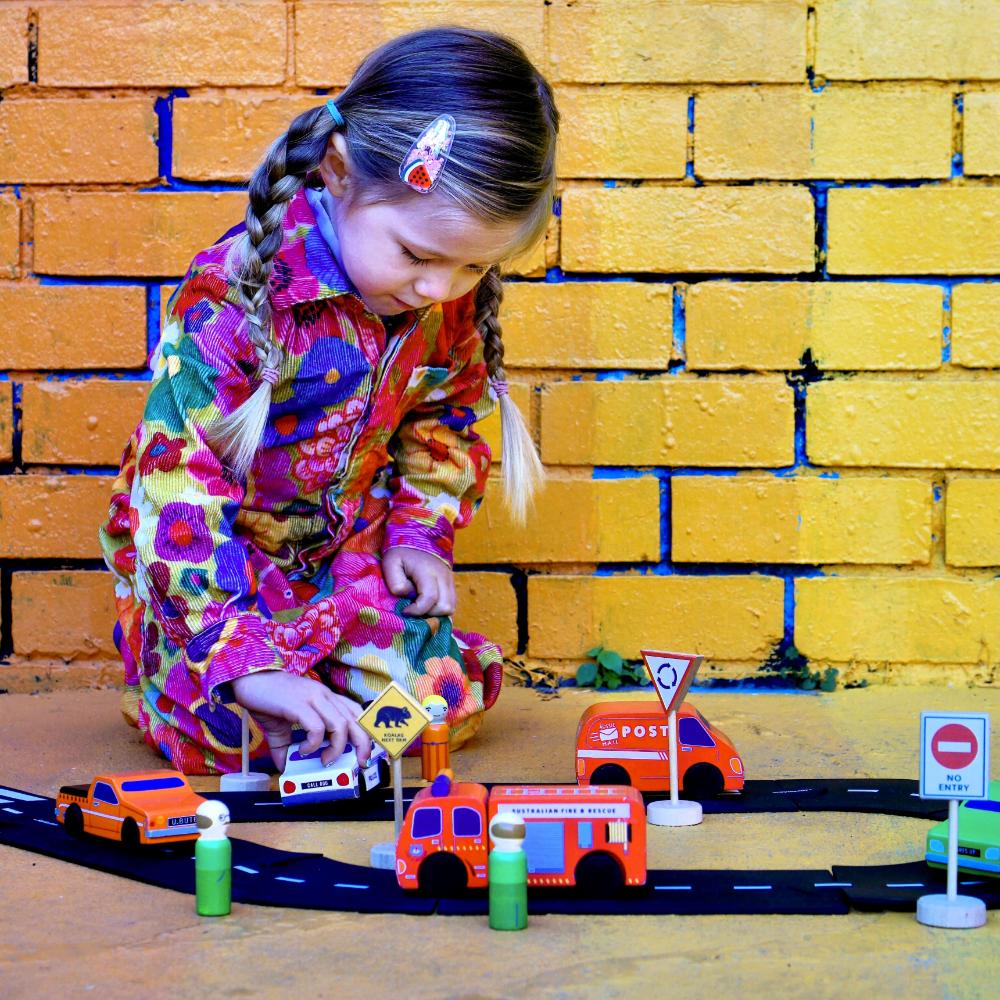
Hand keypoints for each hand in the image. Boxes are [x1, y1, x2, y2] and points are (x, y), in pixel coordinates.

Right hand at [230, 671, 372, 770]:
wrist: (248, 681)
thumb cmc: (267, 700)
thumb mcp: (281, 727)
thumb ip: (286, 747)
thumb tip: (284, 769)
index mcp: (326, 698)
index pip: (356, 712)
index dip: (365, 732)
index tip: (364, 752)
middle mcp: (325, 695)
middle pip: (356, 720)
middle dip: (363, 744)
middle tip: (358, 763)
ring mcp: (313, 698)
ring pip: (340, 725)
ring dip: (336, 748)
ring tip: (325, 760)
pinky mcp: (299, 704)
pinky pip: (316, 728)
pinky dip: (313, 745)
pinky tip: (303, 750)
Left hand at [382, 546, 455, 616]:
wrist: (418, 535)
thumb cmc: (402, 551)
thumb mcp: (391, 562)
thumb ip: (395, 581)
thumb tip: (406, 594)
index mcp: (428, 572)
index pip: (430, 598)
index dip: (417, 610)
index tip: (405, 610)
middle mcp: (443, 577)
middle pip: (445, 607)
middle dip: (428, 613)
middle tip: (414, 609)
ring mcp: (450, 580)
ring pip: (451, 607)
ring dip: (436, 612)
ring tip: (420, 607)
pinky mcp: (451, 582)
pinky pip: (451, 602)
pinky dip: (440, 607)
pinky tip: (427, 604)